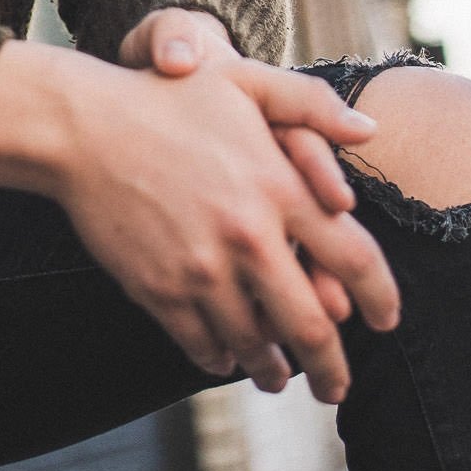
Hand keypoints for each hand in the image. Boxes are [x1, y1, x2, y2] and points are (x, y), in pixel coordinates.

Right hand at [119, 10, 364, 369]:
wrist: (83, 127)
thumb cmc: (169, 97)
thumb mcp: (245, 81)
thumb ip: (312, 104)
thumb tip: (372, 134)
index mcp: (279, 186)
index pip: (355, 259)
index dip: (382, 300)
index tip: (387, 324)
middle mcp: (249, 236)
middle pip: (312, 326)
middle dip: (333, 368)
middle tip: (337, 388)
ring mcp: (203, 270)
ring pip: (257, 346)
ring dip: (274, 371)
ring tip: (280, 378)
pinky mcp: (160, 292)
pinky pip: (203, 346)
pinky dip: (221, 360)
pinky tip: (227, 358)